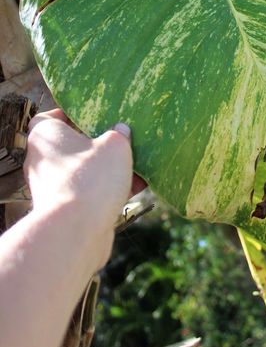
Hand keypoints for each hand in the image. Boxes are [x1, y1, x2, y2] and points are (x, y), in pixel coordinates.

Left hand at [24, 108, 133, 267]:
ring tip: (138, 163)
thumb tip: (121, 131)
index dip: (70, 114)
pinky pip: (91, 193)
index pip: (49, 117)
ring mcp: (53, 188)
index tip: (92, 114)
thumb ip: (120, 134)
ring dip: (109, 168)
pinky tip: (140, 186)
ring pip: (84, 171)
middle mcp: (43, 161)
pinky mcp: (66, 210)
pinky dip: (111, 189)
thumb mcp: (115, 145)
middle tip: (121, 138)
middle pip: (72, 145)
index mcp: (47, 136)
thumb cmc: (90, 178)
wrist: (76, 232)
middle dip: (98, 144)